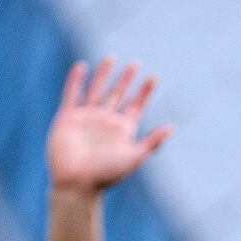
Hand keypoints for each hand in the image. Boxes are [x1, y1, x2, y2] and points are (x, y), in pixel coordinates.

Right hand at [46, 58, 173, 193]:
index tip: (154, 77)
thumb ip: (152, 142)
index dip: (144, 92)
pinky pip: (72, 94)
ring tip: (111, 58)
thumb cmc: (107, 174)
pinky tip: (81, 66)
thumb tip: (172, 127)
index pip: (136, 106)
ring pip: (97, 90)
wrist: (77, 183)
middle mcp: (106, 121)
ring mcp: (87, 118)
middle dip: (126, 79)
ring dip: (104, 74)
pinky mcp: (68, 118)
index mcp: (122, 130)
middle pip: (118, 94)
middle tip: (135, 63)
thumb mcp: (134, 157)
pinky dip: (76, 80)